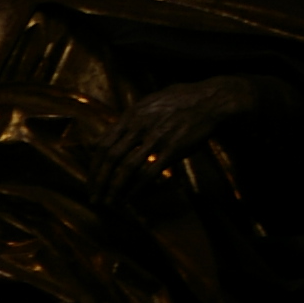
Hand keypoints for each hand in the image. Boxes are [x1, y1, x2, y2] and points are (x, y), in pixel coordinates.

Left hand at [91, 77, 280, 206]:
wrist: (213, 100)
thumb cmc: (180, 101)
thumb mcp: (148, 103)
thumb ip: (123, 122)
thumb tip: (98, 139)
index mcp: (131, 115)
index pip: (103, 144)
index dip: (94, 166)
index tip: (91, 181)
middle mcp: (140, 126)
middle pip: (110, 158)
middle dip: (98, 181)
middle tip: (94, 197)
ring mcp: (156, 137)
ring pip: (126, 168)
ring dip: (114, 189)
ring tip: (108, 203)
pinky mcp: (173, 148)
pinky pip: (149, 173)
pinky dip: (136, 188)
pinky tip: (129, 199)